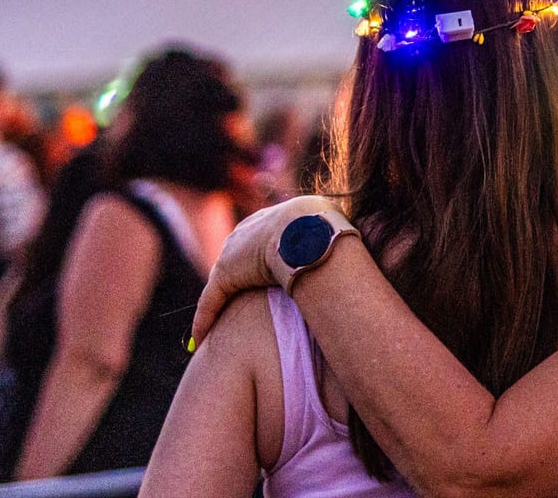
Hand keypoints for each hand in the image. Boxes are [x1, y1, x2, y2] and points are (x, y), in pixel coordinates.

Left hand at [189, 194, 338, 347]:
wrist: (308, 229)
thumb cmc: (328, 232)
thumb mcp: (335, 233)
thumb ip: (336, 246)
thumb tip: (358, 260)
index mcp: (274, 219)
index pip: (262, 240)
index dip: (263, 258)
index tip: (266, 274)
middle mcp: (249, 231)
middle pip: (238, 258)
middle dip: (237, 276)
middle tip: (240, 300)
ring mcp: (235, 251)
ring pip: (223, 283)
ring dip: (219, 303)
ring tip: (218, 324)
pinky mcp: (225, 273)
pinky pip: (211, 300)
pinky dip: (205, 319)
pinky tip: (199, 339)